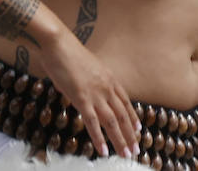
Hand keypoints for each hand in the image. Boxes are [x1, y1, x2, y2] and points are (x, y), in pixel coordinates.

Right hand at [35, 31, 140, 159]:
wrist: (58, 44)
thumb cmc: (67, 52)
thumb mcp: (86, 67)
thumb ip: (88, 82)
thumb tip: (82, 92)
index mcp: (109, 78)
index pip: (126, 102)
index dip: (133, 117)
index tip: (138, 129)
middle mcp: (106, 87)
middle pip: (122, 115)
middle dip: (130, 134)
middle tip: (135, 149)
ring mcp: (95, 94)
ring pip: (112, 122)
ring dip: (120, 140)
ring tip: (125, 154)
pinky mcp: (82, 99)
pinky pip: (93, 123)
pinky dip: (99, 138)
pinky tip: (103, 150)